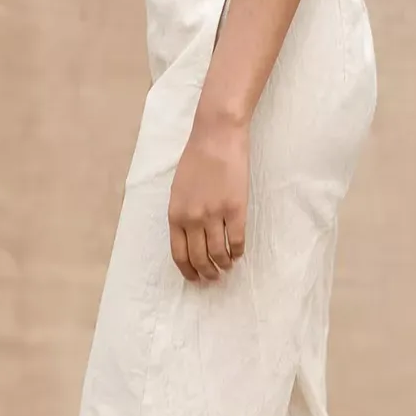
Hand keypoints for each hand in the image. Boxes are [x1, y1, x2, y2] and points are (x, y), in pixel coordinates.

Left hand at [167, 112, 248, 282]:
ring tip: (228, 266)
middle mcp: (193, 219)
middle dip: (207, 272)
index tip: (195, 278)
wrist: (217, 137)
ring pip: (219, 253)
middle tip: (214, 277)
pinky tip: (239, 253)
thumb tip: (190, 238)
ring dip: (224, 265)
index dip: (188, 270)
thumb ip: (182, 214)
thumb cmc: (196, 159)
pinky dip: (238, 251)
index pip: (179, 254)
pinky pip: (237, 240)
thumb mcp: (179, 189)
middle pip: (199, 258)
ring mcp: (215, 215)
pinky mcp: (236, 209)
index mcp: (175, 215)